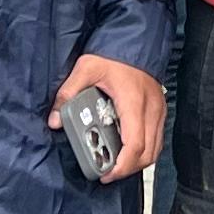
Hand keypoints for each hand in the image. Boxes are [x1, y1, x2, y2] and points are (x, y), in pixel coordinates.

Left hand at [53, 55, 165, 182]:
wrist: (136, 38)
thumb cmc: (114, 54)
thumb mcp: (86, 68)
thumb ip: (68, 93)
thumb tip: (54, 120)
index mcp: (134, 103)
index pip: (135, 144)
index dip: (122, 165)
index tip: (106, 174)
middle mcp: (151, 110)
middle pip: (148, 153)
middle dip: (128, 169)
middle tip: (108, 173)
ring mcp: (158, 111)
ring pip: (155, 149)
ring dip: (137, 162)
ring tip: (116, 164)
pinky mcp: (159, 110)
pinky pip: (157, 139)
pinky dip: (144, 150)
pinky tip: (127, 150)